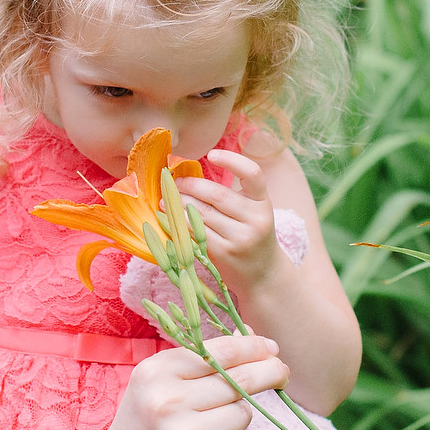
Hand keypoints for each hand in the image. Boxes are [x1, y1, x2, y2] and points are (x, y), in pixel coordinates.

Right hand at [87, 334, 287, 429]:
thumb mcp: (154, 389)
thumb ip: (197, 365)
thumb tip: (249, 338)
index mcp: (154, 372)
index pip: (219, 351)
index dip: (253, 347)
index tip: (271, 348)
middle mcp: (168, 398)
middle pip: (241, 379)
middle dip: (270, 373)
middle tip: (282, 374)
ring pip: (243, 413)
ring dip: (236, 421)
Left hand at [175, 149, 282, 295]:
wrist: (263, 274)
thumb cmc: (251, 236)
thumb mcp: (252, 213)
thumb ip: (232, 196)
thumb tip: (190, 177)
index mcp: (263, 202)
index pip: (252, 173)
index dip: (232, 160)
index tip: (211, 154)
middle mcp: (255, 219)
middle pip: (216, 194)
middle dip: (190, 185)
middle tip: (174, 182)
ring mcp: (240, 238)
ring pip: (201, 213)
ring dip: (179, 203)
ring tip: (166, 199)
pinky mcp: (223, 253)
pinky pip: (194, 232)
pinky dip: (178, 222)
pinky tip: (169, 217)